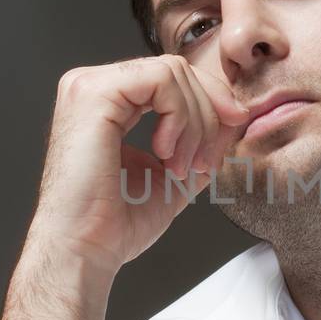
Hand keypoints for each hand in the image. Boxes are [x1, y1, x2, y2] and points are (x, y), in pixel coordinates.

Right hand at [27, 55, 250, 277]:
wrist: (86, 249)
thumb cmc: (117, 222)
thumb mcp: (175, 173)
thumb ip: (202, 142)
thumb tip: (234, 117)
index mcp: (109, 103)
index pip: (172, 80)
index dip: (210, 102)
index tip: (230, 133)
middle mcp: (94, 87)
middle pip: (176, 71)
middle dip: (206, 116)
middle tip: (203, 163)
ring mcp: (89, 86)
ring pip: (172, 73)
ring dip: (194, 123)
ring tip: (181, 166)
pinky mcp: (93, 93)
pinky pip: (161, 80)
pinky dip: (179, 117)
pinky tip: (165, 153)